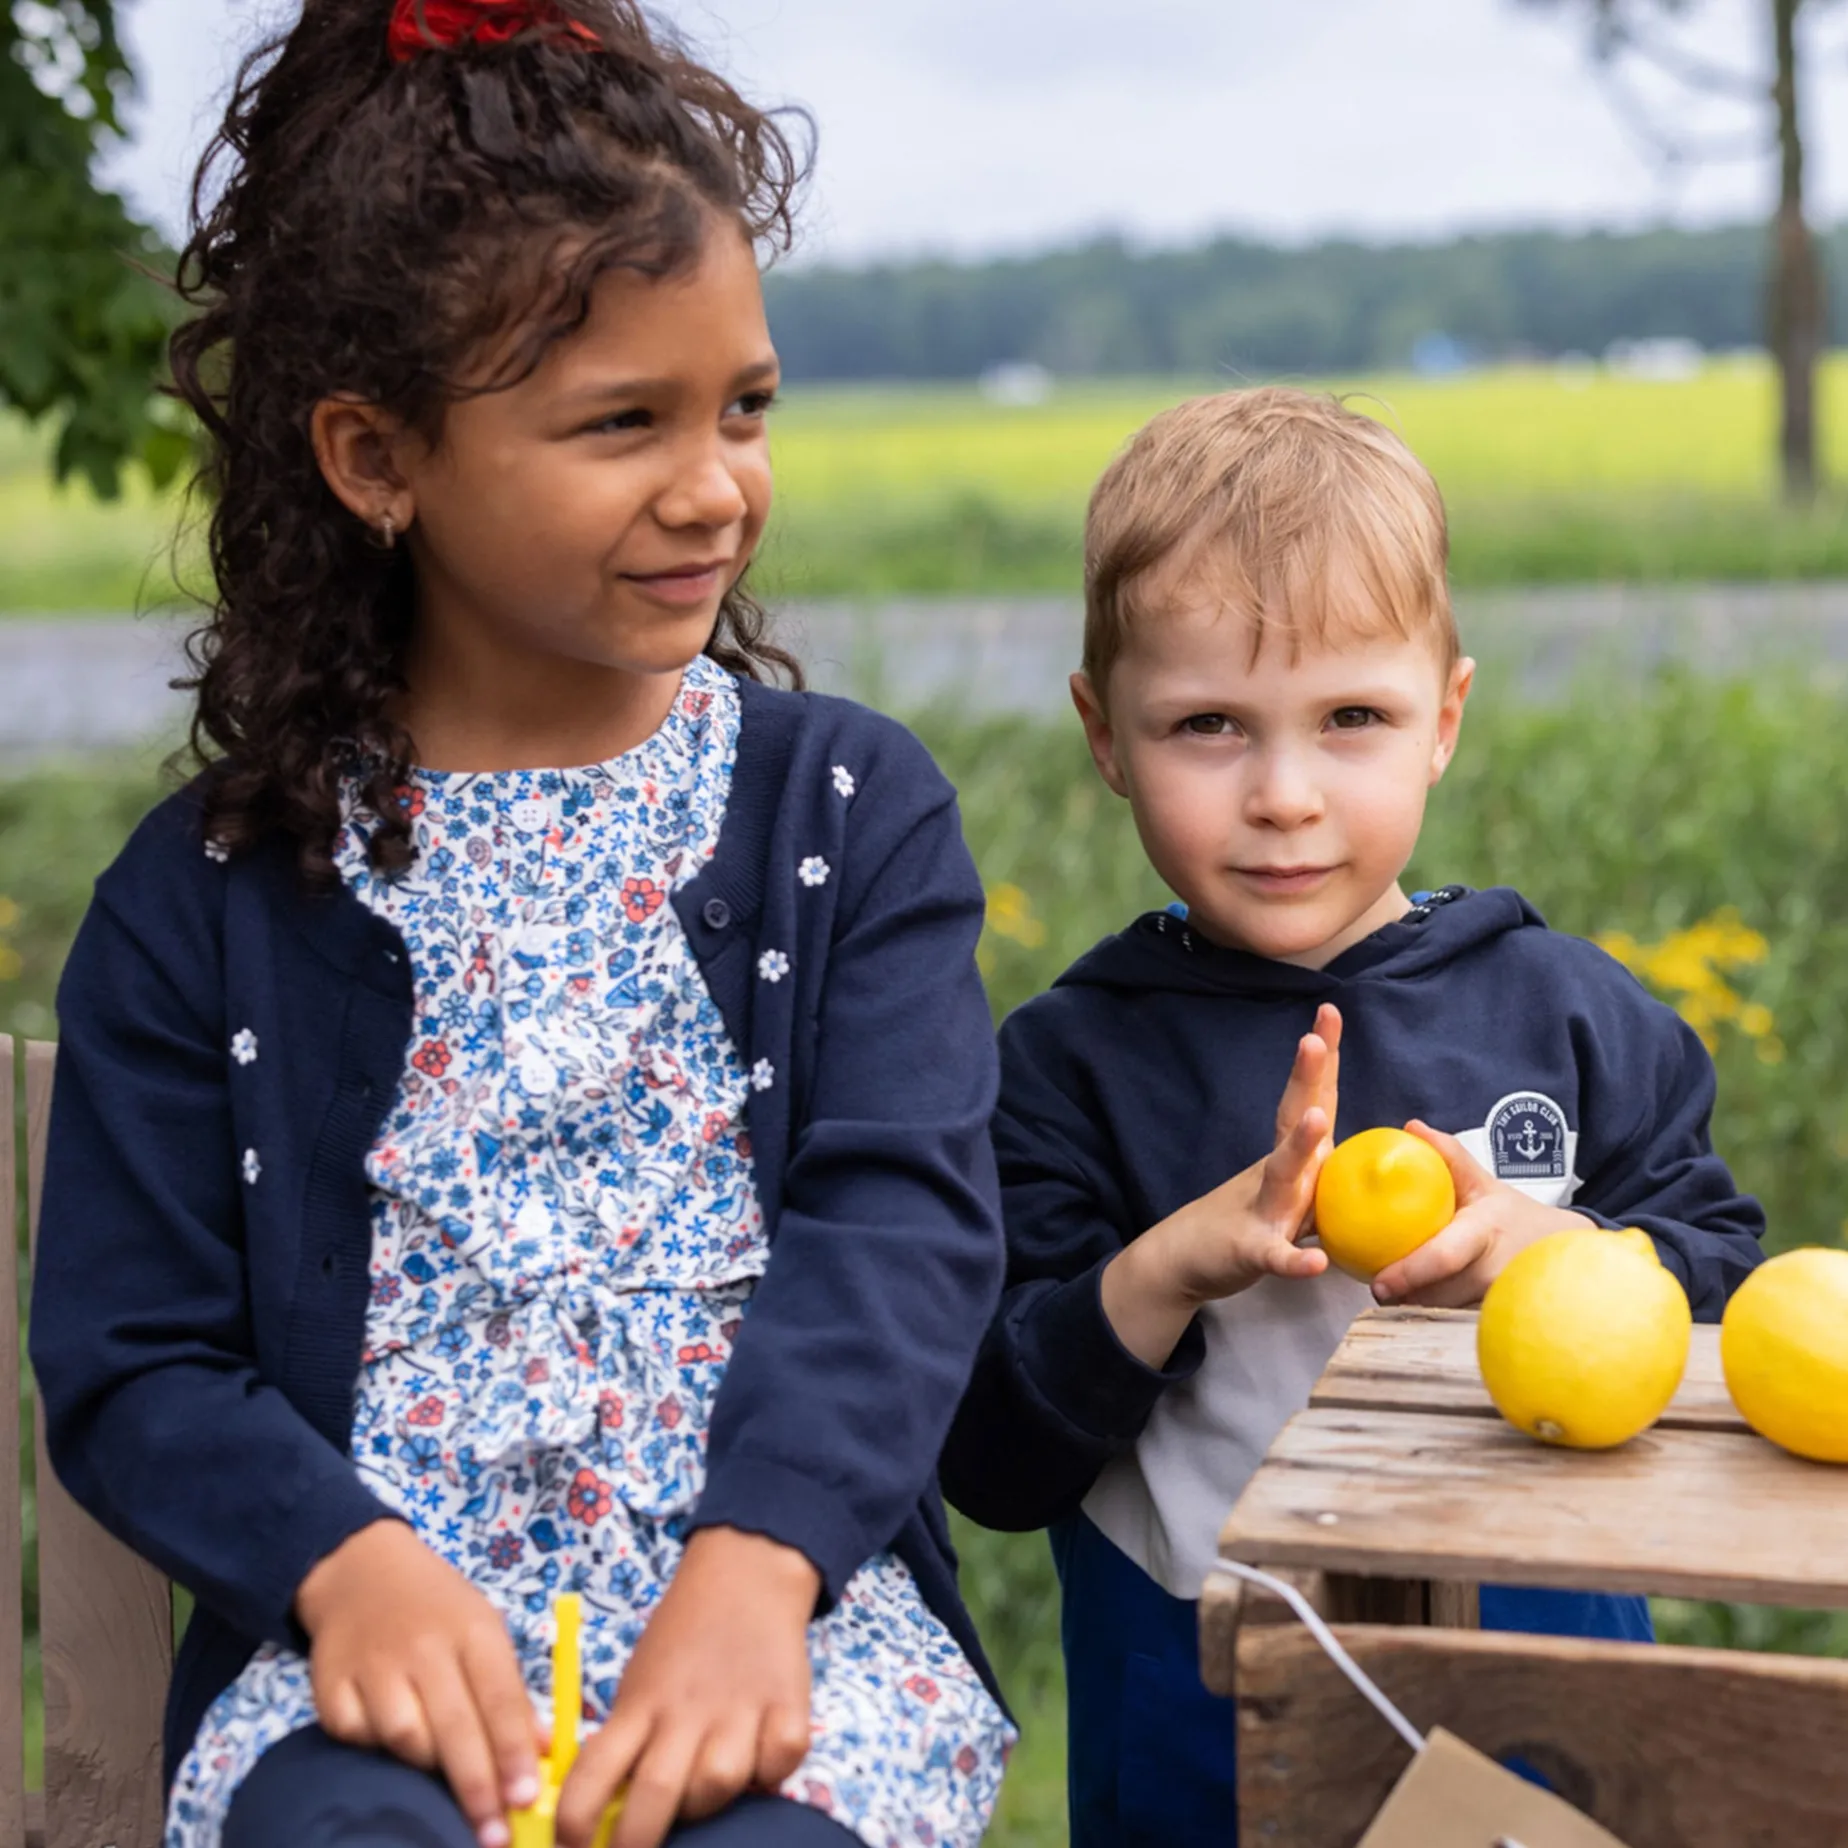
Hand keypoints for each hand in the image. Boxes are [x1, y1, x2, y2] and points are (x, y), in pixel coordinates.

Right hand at [296, 1518, 541, 1847]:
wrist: (363, 1570)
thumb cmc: (439, 1610)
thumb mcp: (485, 1632)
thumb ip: (511, 1695)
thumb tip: (542, 1755)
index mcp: (473, 1631)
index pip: (500, 1697)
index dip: (513, 1751)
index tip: (526, 1799)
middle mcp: (424, 1647)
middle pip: (454, 1727)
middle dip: (477, 1786)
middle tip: (494, 1836)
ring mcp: (374, 1665)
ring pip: (404, 1737)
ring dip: (427, 1767)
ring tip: (441, 1780)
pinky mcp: (330, 1685)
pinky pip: (356, 1736)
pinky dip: (373, 1750)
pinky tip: (387, 1748)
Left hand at [558, 1526, 817, 1847]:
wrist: (744, 1574)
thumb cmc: (683, 1639)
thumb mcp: (641, 1681)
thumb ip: (630, 1739)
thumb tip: (606, 1811)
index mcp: (640, 1703)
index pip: (594, 1770)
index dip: (576, 1819)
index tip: (571, 1844)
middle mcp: (685, 1709)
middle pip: (656, 1793)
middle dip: (638, 1839)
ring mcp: (738, 1707)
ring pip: (718, 1784)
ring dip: (709, 1799)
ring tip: (707, 1780)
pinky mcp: (787, 1704)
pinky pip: (779, 1764)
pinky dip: (772, 1770)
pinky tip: (761, 1753)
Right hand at [1102, 1004, 1341, 1366]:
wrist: (1182, 1259)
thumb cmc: (1246, 1223)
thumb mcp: (1291, 1193)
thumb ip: (1322, 1172)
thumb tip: (1370, 1154)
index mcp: (1291, 1157)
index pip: (1311, 1099)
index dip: (1323, 1059)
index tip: (1330, 1011)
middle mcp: (1277, 1174)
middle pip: (1294, 1119)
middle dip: (1306, 1078)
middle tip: (1314, 1037)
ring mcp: (1261, 1210)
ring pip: (1283, 1177)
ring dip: (1298, 1148)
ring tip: (1314, 1119)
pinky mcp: (1250, 1251)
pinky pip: (1275, 1256)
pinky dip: (1294, 1260)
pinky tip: (1315, 1264)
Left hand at [1370, 1120, 1592, 1307]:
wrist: (1564, 1251)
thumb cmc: (1512, 1216)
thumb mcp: (1484, 1183)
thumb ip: (1449, 1156)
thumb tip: (1411, 1128)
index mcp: (1485, 1234)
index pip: (1443, 1258)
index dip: (1408, 1273)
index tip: (1379, 1284)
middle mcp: (1494, 1272)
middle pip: (1438, 1295)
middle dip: (1404, 1297)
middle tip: (1379, 1287)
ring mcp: (1500, 1300)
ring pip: (1446, 1313)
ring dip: (1418, 1308)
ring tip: (1397, 1295)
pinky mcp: (1502, 1320)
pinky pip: (1457, 1322)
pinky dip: (1437, 1316)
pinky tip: (1421, 1305)